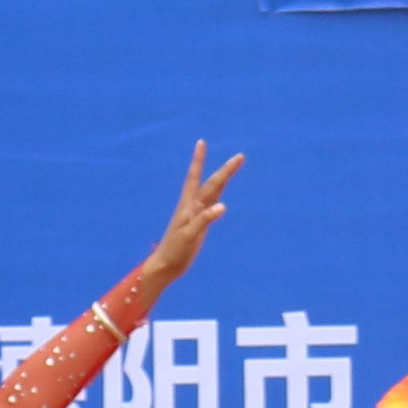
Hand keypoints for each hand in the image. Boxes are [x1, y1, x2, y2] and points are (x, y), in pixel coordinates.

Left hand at [145, 142, 241, 287]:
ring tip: (234, 166)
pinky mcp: (201, 223)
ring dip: (223, 178)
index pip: (194, 177)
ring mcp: (197, 214)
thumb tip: (223, 205)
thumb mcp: (189, 235)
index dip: (198, 160)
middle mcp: (193, 206)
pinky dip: (219, 194)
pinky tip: (222, 192)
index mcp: (188, 205)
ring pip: (213, 191)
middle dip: (225, 169)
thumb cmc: (175, 250)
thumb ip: (205, 219)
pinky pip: (213, 203)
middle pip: (211, 183)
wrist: (167, 265)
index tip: (201, 142)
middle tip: (240, 156)